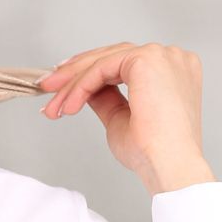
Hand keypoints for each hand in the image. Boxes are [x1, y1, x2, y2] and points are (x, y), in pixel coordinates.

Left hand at [38, 42, 216, 194]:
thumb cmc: (153, 152)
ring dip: (74, 83)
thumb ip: (106, 99)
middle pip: (112, 57)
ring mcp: (161, 55)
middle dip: (75, 74)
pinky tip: (70, 105)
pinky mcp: (147, 59)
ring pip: (104, 61)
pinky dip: (82, 85)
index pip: (123, 63)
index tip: (63, 88)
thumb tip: (86, 90)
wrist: (168, 166)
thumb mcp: (121, 119)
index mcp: (172, 72)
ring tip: (54, 106)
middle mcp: (171, 58)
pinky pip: (102, 67)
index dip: (90, 73)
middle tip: (48, 89)